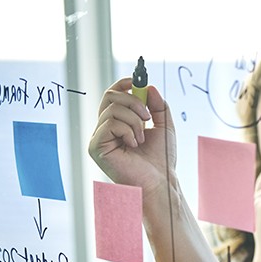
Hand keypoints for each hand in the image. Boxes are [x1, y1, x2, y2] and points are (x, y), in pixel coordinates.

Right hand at [88, 78, 175, 193]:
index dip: (123, 84)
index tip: (137, 80)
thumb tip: (149, 86)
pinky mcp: (96, 146)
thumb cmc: (161, 158)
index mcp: (118, 122)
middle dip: (134, 101)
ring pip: (113, 109)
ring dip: (135, 121)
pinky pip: (109, 124)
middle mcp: (105, 128)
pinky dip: (128, 131)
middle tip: (148, 117)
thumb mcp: (164, 126)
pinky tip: (135, 144)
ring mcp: (99, 137)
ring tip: (143, 138)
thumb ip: (158, 106)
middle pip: (110, 96)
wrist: (160, 180)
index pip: (112, 95)